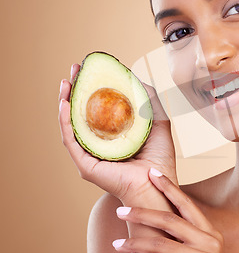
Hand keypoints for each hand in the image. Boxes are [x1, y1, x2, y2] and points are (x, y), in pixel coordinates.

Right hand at [58, 63, 177, 206]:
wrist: (159, 183)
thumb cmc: (160, 159)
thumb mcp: (157, 121)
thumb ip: (149, 101)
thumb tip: (137, 79)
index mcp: (112, 137)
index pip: (96, 109)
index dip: (92, 89)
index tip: (90, 70)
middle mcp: (98, 146)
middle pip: (80, 114)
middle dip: (76, 90)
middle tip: (75, 69)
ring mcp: (90, 156)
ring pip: (71, 125)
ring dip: (65, 102)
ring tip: (66, 82)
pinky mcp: (86, 165)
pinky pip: (71, 140)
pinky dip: (65, 122)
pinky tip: (65, 104)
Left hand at [112, 168, 235, 252]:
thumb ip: (191, 238)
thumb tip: (164, 218)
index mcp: (212, 234)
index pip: (187, 205)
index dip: (169, 188)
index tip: (152, 173)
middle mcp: (208, 243)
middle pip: (169, 220)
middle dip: (142, 213)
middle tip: (121, 210)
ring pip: (159, 243)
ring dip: (133, 243)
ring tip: (116, 245)